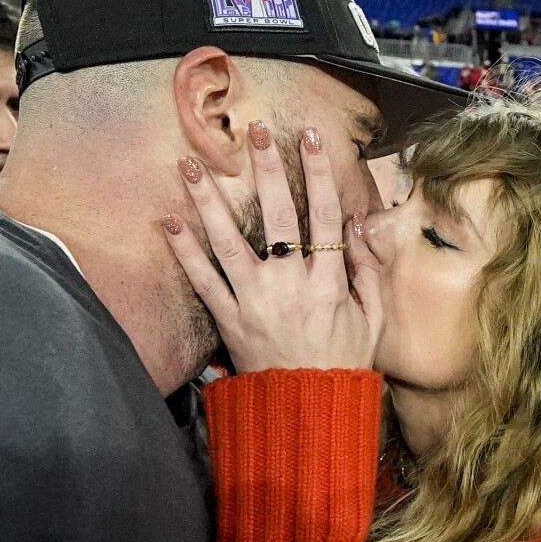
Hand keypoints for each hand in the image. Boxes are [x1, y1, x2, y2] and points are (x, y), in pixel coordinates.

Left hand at [161, 121, 381, 373]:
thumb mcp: (372, 318)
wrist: (307, 410)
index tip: (308, 136)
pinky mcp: (228, 320)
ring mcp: (254, 301)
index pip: (324, 214)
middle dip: (266, 169)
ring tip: (191, 164)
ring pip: (229, 242)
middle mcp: (290, 285)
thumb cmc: (342, 363)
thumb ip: (366, 270)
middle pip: (278, 216)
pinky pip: (203, 281)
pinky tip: (168, 222)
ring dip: (208, 201)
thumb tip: (357, 224)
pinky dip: (184, 252)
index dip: (317, 172)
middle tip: (254, 131)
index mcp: (329, 282)